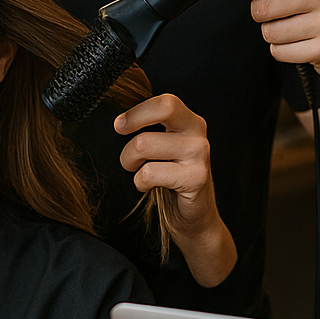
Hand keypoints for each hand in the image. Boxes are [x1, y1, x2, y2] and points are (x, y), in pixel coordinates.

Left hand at [115, 94, 235, 285]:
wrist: (194, 217)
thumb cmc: (171, 179)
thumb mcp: (164, 146)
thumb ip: (152, 127)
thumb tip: (119, 118)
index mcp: (190, 121)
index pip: (165, 101)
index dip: (137, 110)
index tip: (120, 125)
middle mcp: (198, 134)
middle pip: (163, 109)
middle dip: (133, 124)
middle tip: (125, 142)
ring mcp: (199, 155)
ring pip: (144, 143)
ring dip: (129, 160)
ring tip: (136, 169)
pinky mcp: (196, 178)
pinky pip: (149, 172)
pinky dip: (139, 181)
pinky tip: (148, 186)